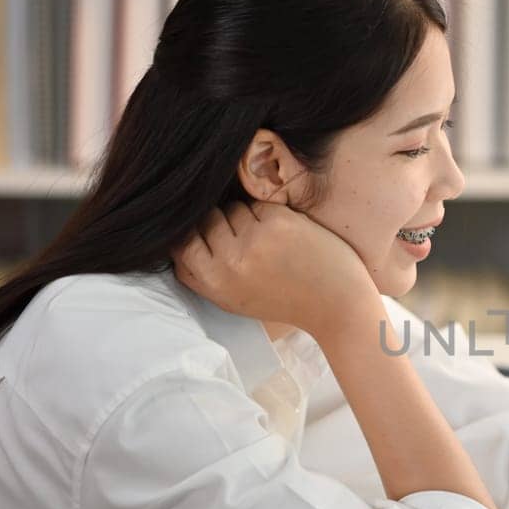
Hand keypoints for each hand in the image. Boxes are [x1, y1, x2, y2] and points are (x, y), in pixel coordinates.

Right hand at [170, 201, 371, 333]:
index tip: (206, 232)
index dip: (191, 232)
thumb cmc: (283, 300)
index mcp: (214, 284)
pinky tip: (288, 236)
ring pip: (232, 208)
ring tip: (270, 244)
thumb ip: (201, 273)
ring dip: (247, 218)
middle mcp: (230, 262)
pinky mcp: (279, 223)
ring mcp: (254, 240)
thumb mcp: (232, 298)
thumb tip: (172, 238)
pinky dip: (272, 215)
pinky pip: (260, 204)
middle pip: (205, 219)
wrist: (336, 304)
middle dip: (222, 224)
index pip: (180, 242)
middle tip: (249, 242)